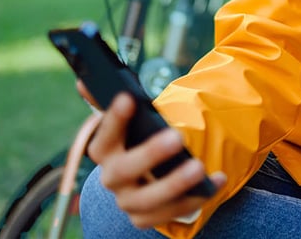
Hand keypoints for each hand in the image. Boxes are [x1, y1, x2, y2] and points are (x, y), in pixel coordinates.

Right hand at [85, 92, 226, 228]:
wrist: (142, 178)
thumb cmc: (136, 140)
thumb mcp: (126, 121)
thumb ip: (106, 100)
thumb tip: (84, 81)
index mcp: (103, 150)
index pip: (102, 135)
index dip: (114, 119)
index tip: (128, 98)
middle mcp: (110, 178)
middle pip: (123, 170)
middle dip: (150, 153)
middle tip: (177, 137)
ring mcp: (127, 201)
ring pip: (148, 199)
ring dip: (175, 184)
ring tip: (198, 167)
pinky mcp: (144, 218)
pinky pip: (170, 213)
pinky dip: (195, 198)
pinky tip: (216, 180)